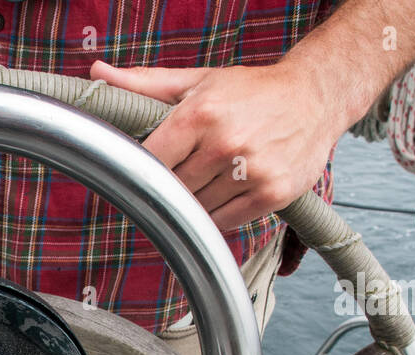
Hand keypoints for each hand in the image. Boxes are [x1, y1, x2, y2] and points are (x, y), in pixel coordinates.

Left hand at [89, 60, 347, 230]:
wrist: (316, 96)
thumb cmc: (250, 91)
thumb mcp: (197, 82)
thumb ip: (144, 84)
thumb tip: (98, 72)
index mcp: (200, 114)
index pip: (149, 162)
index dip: (139, 174)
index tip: (135, 180)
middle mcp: (226, 143)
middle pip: (172, 189)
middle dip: (169, 187)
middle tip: (176, 179)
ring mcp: (251, 171)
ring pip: (197, 210)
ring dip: (194, 203)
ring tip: (207, 180)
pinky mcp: (272, 194)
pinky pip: (225, 222)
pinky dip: (217, 216)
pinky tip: (223, 194)